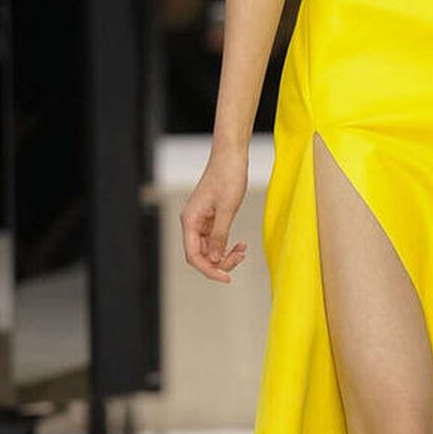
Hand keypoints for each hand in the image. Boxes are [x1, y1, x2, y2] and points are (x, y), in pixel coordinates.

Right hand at [181, 140, 252, 283]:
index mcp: (190, 221)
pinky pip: (214, 238)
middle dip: (219, 261)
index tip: (226, 278)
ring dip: (224, 253)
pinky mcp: (210, 216)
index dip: (209, 270)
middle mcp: (191, 222)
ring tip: (243, 249)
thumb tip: (213, 259)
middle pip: (200, 254)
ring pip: (208, 247)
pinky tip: (240, 244)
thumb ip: (219, 235)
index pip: (193, 256)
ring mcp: (200, 220)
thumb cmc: (229, 177)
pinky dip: (226, 244)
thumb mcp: (227, 208)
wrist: (231, 155)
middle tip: (241, 257)